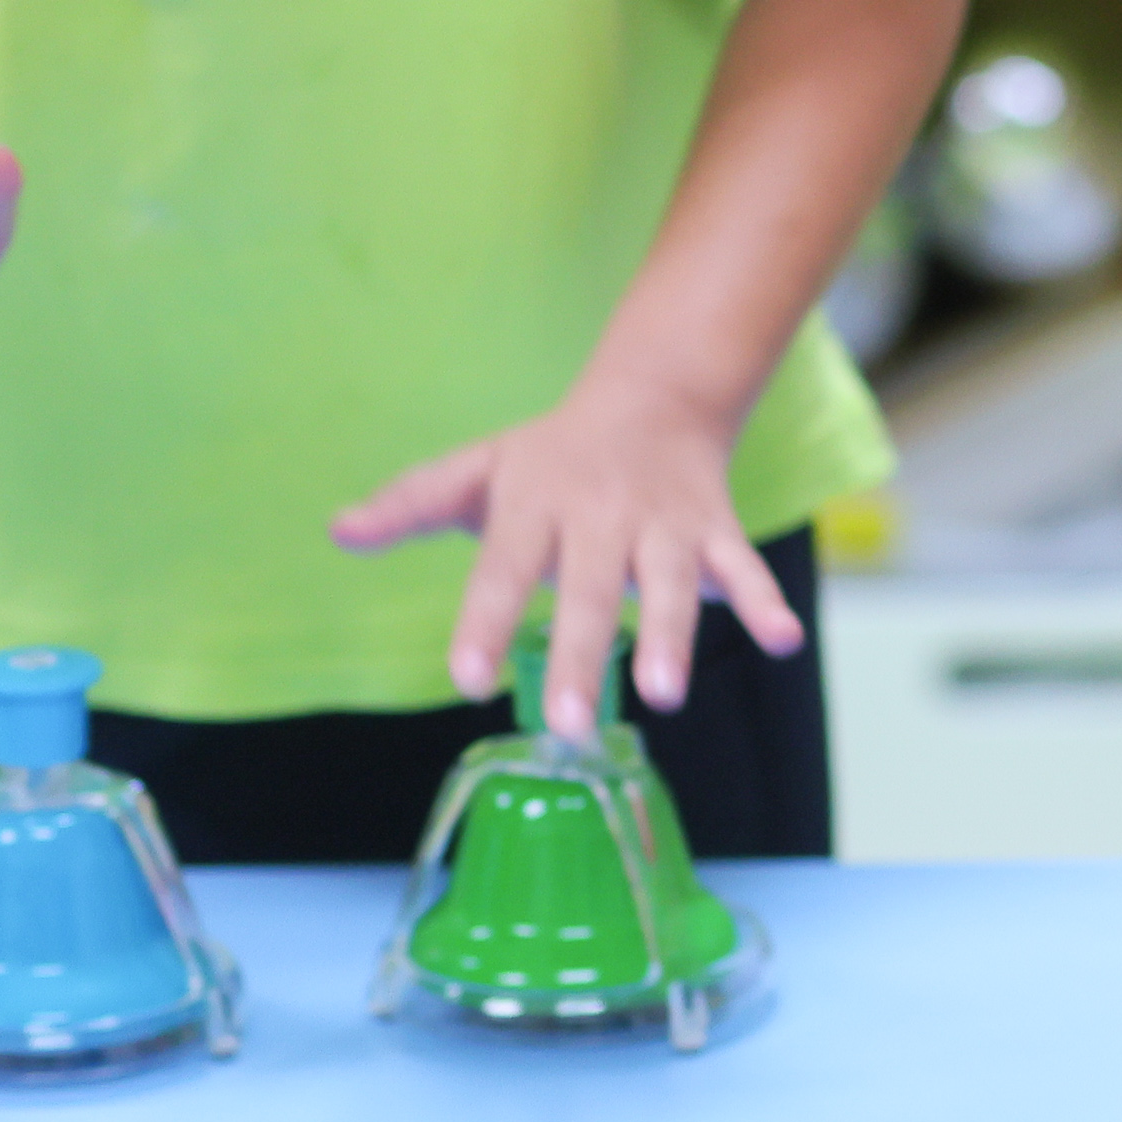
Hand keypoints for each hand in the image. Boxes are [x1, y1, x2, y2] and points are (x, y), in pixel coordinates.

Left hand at [329, 376, 801, 743]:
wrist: (653, 394)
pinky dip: (764, 601)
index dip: (486, 623)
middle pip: (587, 589)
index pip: (503, 570)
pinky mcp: (713, 531)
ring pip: (667, 583)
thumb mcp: (477, 470)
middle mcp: (598, 516)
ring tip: (661, 694)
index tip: (468, 680)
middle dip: (581, 655)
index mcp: (534, 505)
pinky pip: (742, 567)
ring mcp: (661, 525)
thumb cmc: (551, 453)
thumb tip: (338, 531)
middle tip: (570, 727)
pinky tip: (783, 639)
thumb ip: (410, 505)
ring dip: (669, 636)